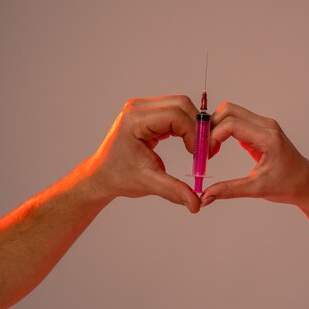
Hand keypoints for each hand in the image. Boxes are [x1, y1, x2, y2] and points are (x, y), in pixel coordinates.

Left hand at [90, 95, 199, 212]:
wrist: (103, 175)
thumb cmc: (119, 176)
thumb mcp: (149, 183)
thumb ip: (174, 191)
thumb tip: (196, 204)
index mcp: (135, 120)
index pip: (176, 115)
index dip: (194, 134)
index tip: (201, 154)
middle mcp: (138, 108)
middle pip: (181, 104)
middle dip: (197, 127)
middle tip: (205, 150)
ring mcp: (142, 108)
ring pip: (180, 106)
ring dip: (193, 126)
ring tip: (198, 149)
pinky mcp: (148, 113)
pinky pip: (174, 112)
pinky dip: (185, 126)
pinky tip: (189, 144)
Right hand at [201, 102, 308, 207]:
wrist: (305, 184)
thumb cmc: (287, 185)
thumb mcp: (256, 189)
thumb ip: (229, 190)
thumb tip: (205, 196)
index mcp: (268, 138)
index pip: (231, 124)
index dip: (213, 136)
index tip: (206, 154)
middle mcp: (266, 126)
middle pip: (228, 111)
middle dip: (211, 127)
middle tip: (204, 148)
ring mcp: (264, 124)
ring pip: (231, 112)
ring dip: (216, 126)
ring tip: (210, 148)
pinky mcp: (260, 128)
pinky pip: (237, 119)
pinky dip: (223, 129)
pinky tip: (218, 146)